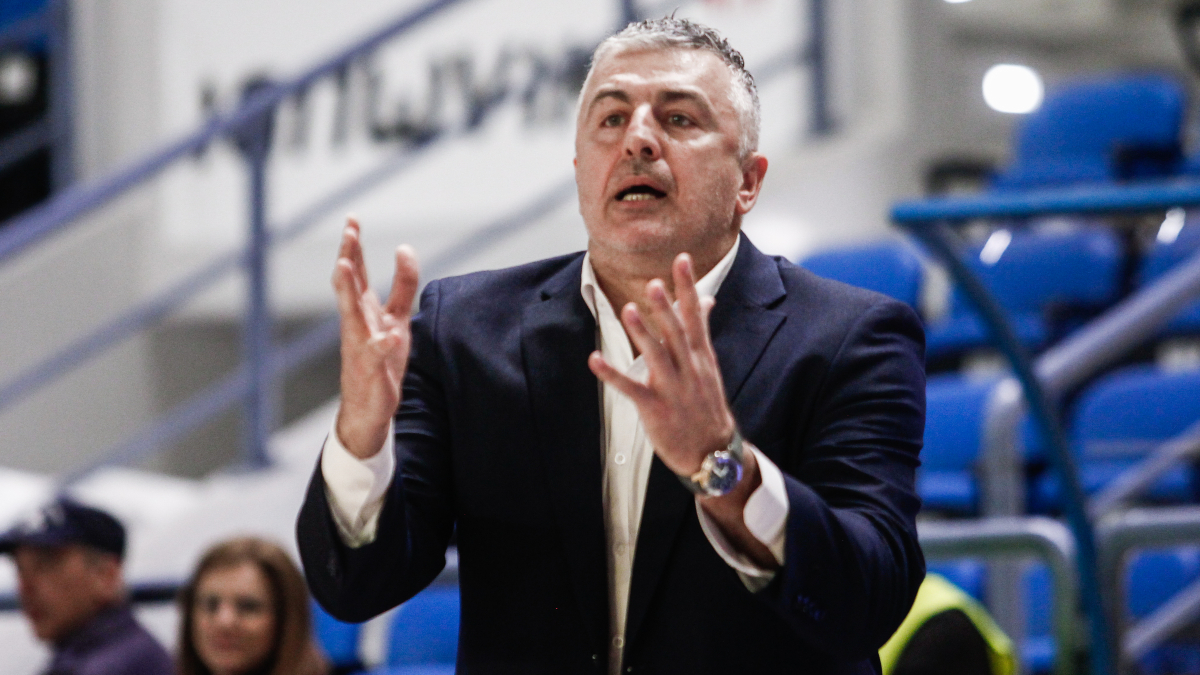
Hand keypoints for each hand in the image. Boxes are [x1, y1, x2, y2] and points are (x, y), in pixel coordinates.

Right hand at [332, 217, 419, 458]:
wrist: (370, 407)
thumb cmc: (382, 358)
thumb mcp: (398, 316)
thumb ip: (403, 284)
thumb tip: (405, 247)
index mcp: (362, 309)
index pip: (357, 272)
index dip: (354, 247)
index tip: (352, 219)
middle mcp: (356, 323)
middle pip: (349, 285)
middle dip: (348, 258)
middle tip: (348, 232)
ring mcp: (360, 345)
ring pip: (351, 314)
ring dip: (348, 290)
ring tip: (348, 266)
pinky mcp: (371, 368)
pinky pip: (375, 354)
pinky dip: (382, 343)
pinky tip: (391, 335)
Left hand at [587, 253, 735, 476]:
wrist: (712, 451)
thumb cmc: (706, 404)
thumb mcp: (709, 365)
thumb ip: (702, 330)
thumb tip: (706, 300)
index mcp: (700, 355)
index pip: (695, 314)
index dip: (688, 287)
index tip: (682, 260)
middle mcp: (688, 368)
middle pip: (676, 332)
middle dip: (665, 307)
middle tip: (653, 282)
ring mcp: (672, 389)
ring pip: (656, 356)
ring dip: (642, 333)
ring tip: (628, 310)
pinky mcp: (655, 409)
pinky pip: (631, 389)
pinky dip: (612, 374)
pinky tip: (594, 360)